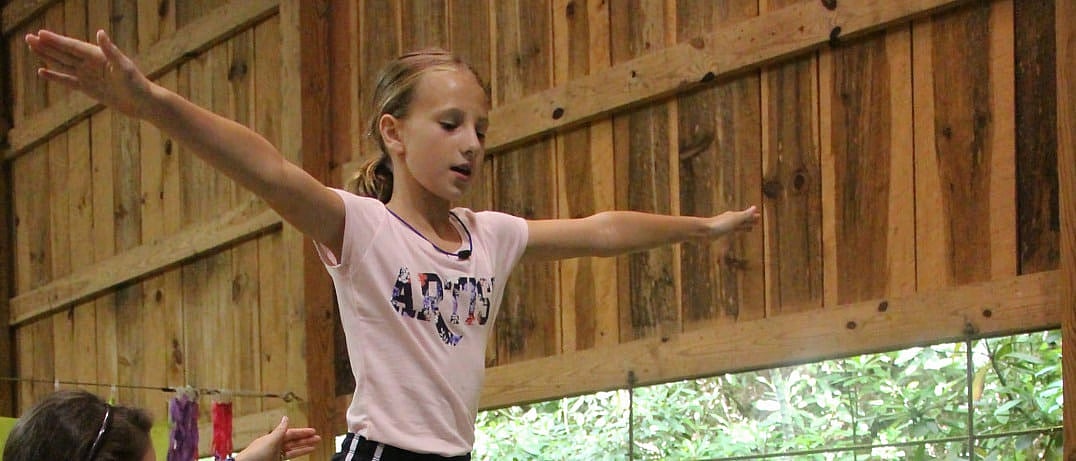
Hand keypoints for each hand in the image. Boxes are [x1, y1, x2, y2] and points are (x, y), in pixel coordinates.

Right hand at [25, 29, 154, 118]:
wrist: (144, 104)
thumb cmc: (137, 84)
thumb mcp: (124, 67)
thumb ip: (111, 51)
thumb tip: (100, 33)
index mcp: (99, 56)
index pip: (73, 46)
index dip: (57, 40)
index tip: (40, 33)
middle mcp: (92, 64)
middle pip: (64, 53)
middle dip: (46, 45)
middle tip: (28, 37)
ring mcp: (89, 76)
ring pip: (63, 64)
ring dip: (48, 57)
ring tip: (32, 48)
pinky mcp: (89, 89)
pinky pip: (68, 81)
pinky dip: (56, 76)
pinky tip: (42, 71)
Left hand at [236, 416, 320, 460]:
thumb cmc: (254, 454)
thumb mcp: (270, 440)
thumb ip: (280, 430)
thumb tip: (286, 417)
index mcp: (273, 437)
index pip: (291, 433)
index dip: (302, 432)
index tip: (313, 431)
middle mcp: (275, 445)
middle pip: (294, 441)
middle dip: (306, 439)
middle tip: (317, 438)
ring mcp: (276, 454)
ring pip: (293, 449)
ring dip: (304, 447)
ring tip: (314, 446)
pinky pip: (290, 456)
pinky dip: (297, 453)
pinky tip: (302, 452)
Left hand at [704, 205, 759, 235]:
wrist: (703, 230)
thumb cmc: (719, 224)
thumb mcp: (734, 219)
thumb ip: (745, 215)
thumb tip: (755, 207)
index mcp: (734, 216)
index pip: (747, 216)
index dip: (753, 217)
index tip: (759, 217)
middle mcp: (730, 220)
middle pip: (743, 220)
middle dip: (750, 221)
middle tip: (757, 221)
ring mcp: (725, 227)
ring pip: (737, 226)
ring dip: (744, 227)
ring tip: (750, 228)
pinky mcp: (720, 233)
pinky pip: (731, 232)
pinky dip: (736, 232)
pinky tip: (734, 233)